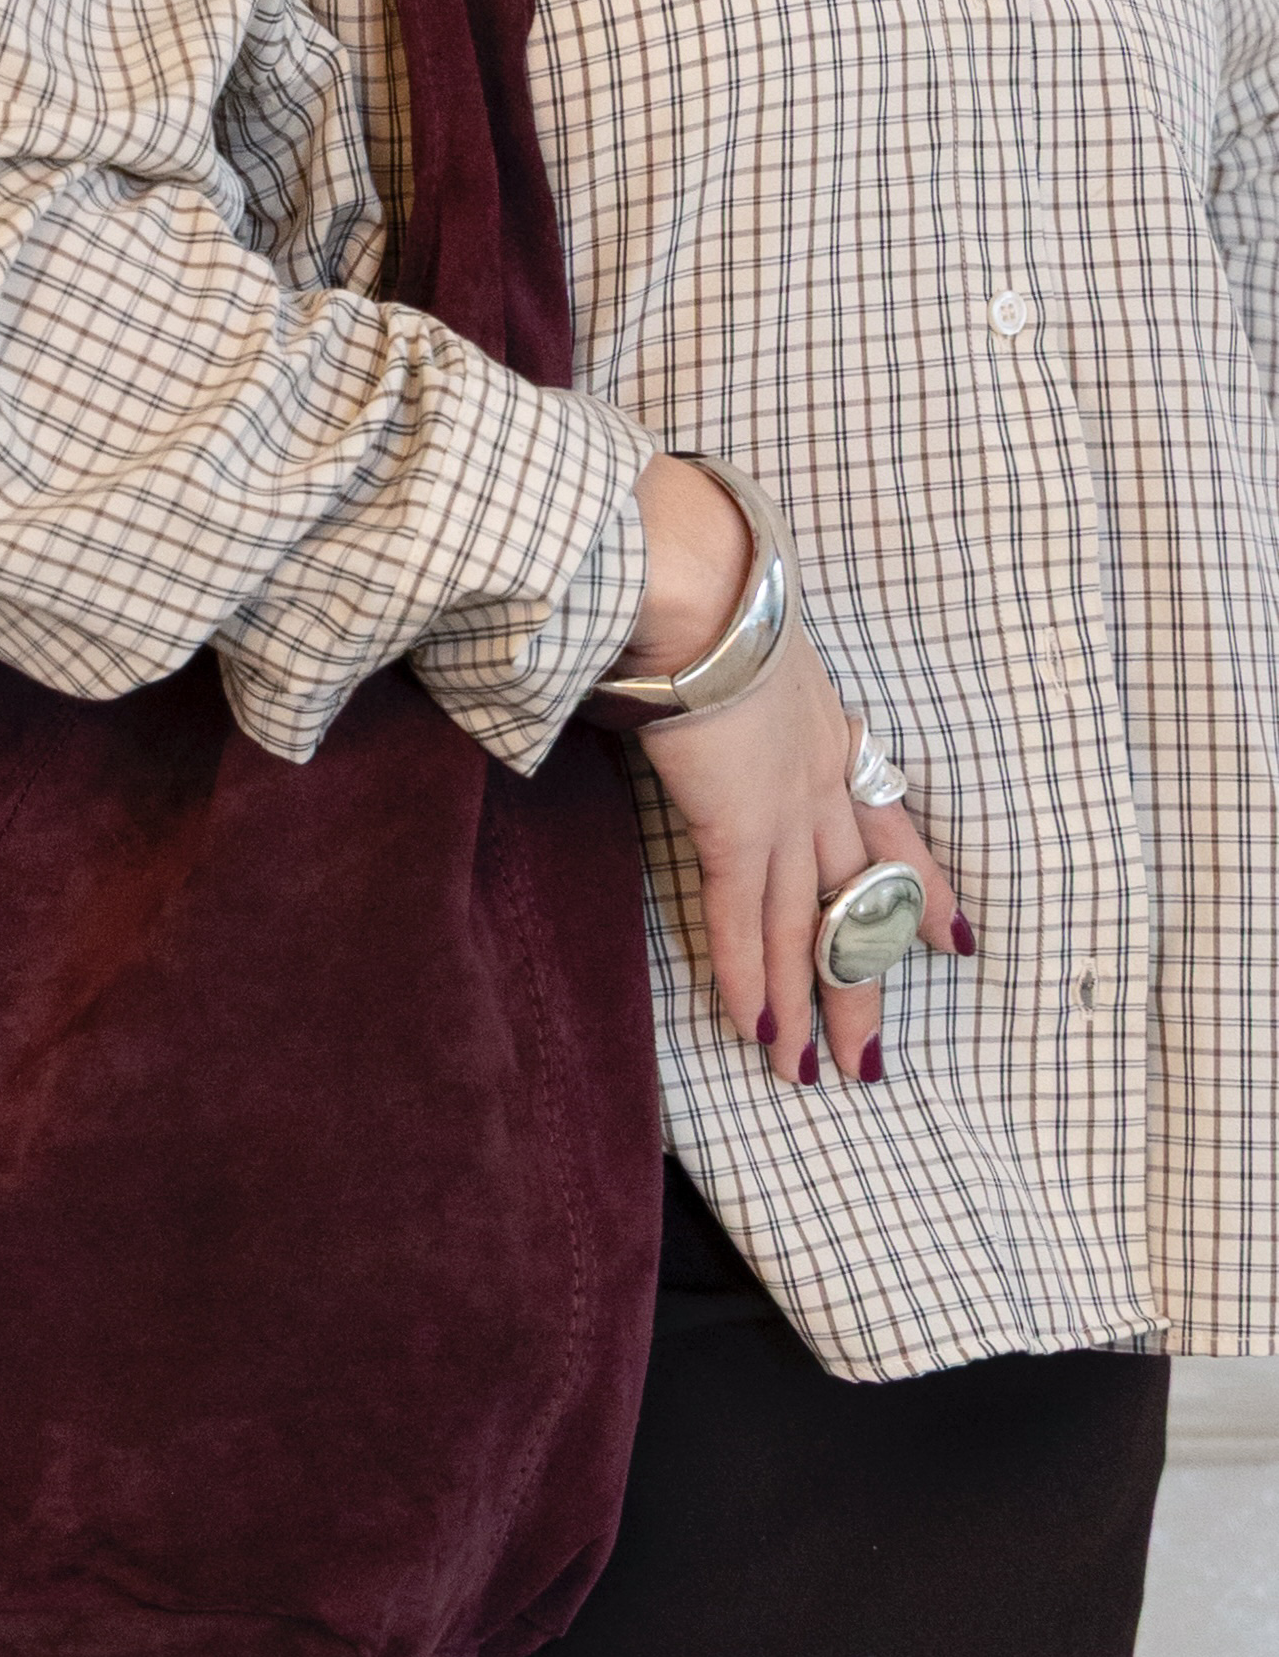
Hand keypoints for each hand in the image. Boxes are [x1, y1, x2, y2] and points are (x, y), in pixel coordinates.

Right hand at [636, 625, 966, 1083]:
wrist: (699, 584)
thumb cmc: (707, 593)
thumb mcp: (748, 644)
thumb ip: (739, 681)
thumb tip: (700, 685)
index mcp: (827, 734)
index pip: (889, 829)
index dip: (922, 891)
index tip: (956, 939)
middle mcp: (820, 778)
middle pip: (854, 899)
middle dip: (863, 981)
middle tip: (873, 1055)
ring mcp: (784, 804)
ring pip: (804, 924)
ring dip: (806, 1004)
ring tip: (809, 1072)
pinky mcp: (734, 820)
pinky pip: (741, 916)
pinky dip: (747, 976)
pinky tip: (756, 1029)